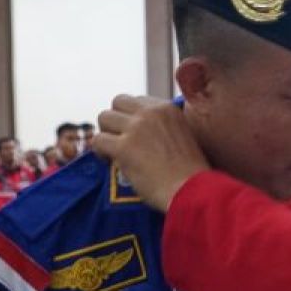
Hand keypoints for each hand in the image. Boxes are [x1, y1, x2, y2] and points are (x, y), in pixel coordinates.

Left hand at [94, 95, 209, 211]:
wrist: (192, 190)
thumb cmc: (190, 172)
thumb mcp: (183, 136)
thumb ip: (163, 126)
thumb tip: (139, 131)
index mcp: (168, 108)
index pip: (137, 100)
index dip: (132, 118)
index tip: (136, 135)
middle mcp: (151, 113)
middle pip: (118, 102)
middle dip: (116, 120)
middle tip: (120, 140)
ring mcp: (136, 128)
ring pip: (104, 118)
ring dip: (107, 135)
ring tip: (114, 152)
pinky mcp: (123, 147)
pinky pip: (98, 140)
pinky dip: (100, 152)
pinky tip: (111, 163)